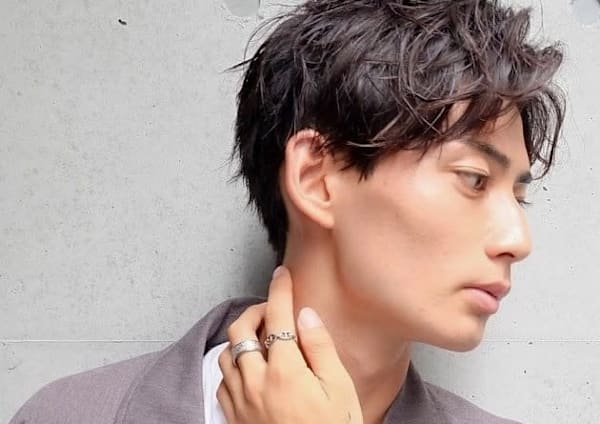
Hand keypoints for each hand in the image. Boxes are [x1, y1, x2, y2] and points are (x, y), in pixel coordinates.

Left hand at [217, 266, 362, 423]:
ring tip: (261, 337)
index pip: (277, 317)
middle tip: (271, 309)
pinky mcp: (233, 418)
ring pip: (226, 354)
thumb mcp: (339, 390)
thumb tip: (306, 315)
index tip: (282, 275)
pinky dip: (233, 366)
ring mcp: (240, 402)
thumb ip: (320, 348)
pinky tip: (250, 369)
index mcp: (285, 372)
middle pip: (241, 330)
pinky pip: (222, 381)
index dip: (280, 290)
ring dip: (241, 338)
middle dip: (254, 311)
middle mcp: (255, 383)